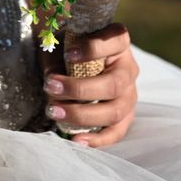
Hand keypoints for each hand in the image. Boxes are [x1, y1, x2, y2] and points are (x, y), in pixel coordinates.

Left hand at [38, 23, 138, 147]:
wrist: (78, 64)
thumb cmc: (68, 50)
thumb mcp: (60, 46)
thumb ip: (56, 60)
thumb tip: (52, 80)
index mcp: (119, 43)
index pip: (117, 40)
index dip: (94, 49)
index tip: (68, 54)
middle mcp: (129, 69)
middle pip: (114, 84)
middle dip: (79, 89)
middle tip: (51, 87)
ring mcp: (129, 95)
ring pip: (115, 111)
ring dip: (82, 115)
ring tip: (54, 112)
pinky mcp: (125, 116)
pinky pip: (116, 132)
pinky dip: (97, 140)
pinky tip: (75, 140)